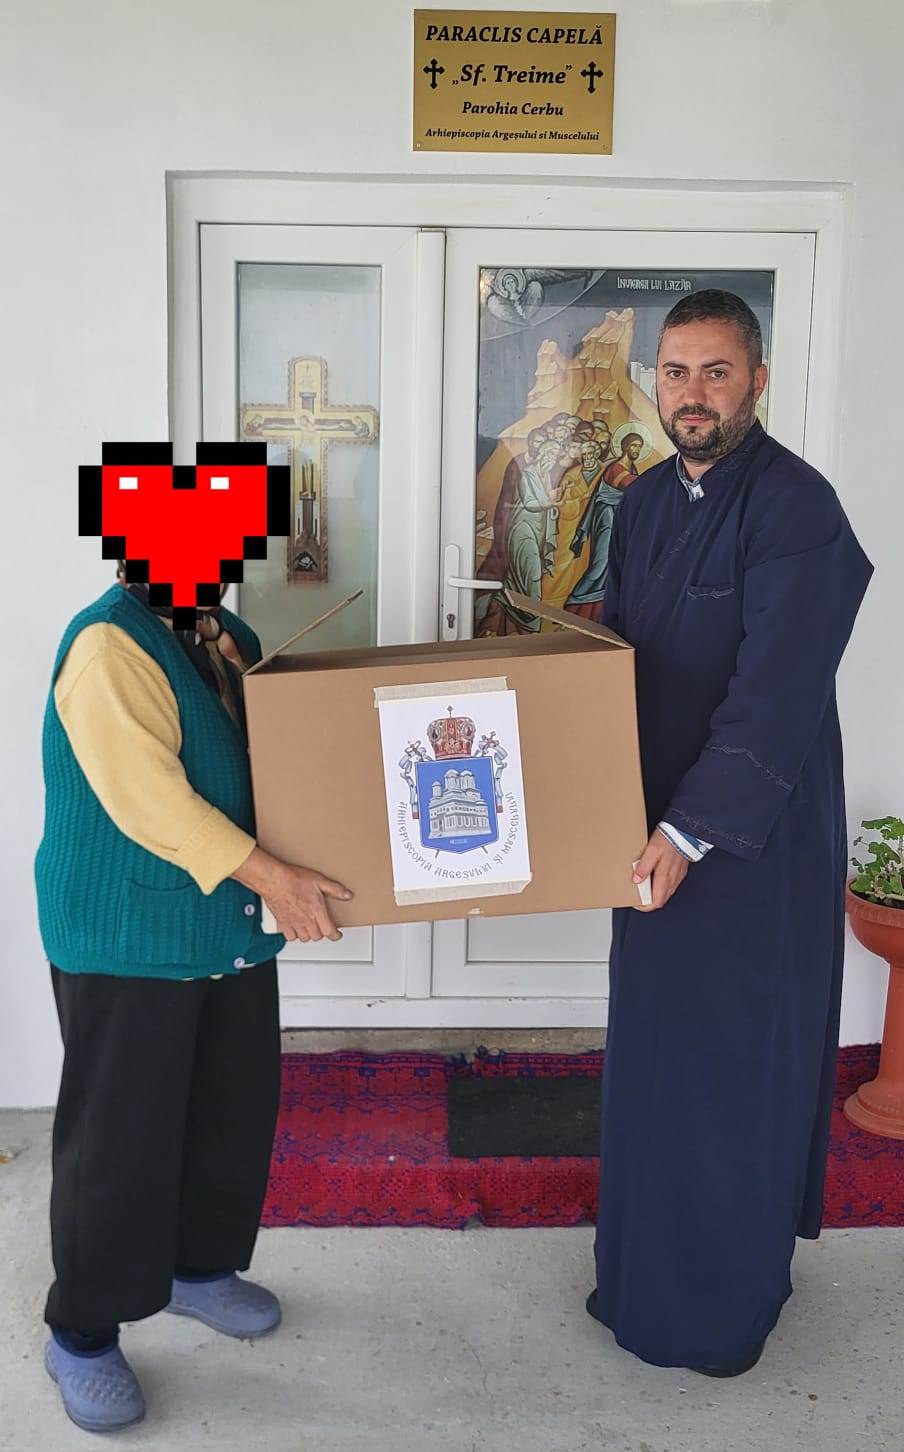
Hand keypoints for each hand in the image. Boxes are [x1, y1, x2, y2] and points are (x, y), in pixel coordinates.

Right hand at [232, 847, 351, 942]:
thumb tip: (347, 895)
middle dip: (322, 932)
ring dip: (309, 934)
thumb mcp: (319, 880)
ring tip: (310, 927)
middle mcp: (305, 920)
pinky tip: (296, 928)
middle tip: (322, 926)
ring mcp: (293, 923)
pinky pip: (290, 937)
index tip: (337, 934)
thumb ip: (335, 889)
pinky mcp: (282, 923)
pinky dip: (294, 935)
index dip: (336, 936)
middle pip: (317, 936)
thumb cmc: (294, 879)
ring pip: (304, 938)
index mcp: (317, 911)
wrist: (274, 880)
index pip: (329, 932)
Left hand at [631, 831, 688, 911]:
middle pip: (660, 900)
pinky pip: (670, 885)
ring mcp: (678, 877)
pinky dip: (661, 886)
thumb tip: (636, 880)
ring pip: (666, 893)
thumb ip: (644, 867)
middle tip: (639, 894)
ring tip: (645, 885)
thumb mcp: (652, 851)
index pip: (656, 902)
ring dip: (655, 893)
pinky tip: (655, 876)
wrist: (685, 832)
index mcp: (664, 877)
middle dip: (649, 901)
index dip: (645, 907)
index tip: (636, 902)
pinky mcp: (680, 871)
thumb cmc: (669, 840)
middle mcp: (672, 880)